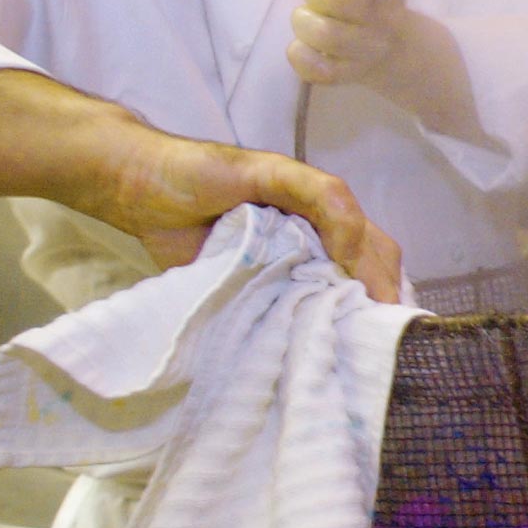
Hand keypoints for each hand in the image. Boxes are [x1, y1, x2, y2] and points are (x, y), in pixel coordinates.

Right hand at [0, 69, 404, 303]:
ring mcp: (297, 189)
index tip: (391, 343)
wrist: (137, 189)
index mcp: (309, 240)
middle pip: (375, 248)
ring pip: (358, 226)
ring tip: (377, 306)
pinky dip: (338, 224)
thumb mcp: (233, 284)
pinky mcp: (274, 170)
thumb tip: (297, 356)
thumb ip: (268, 303)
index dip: (381, 299)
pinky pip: (321, 195)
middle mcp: (313, 214)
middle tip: (390, 336)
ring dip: (371, 266)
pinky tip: (341, 255)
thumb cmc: (184, 236)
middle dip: (387, 289)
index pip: (365, 267)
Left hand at [288, 0, 410, 87]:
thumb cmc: (369, 1)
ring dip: (304, 21)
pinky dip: (301, 56)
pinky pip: (321, 70)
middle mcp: (388, 18)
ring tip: (305, 17)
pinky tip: (301, 46)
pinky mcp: (351, 75)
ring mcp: (371, 50)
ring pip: (329, 35)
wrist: (397, 54)